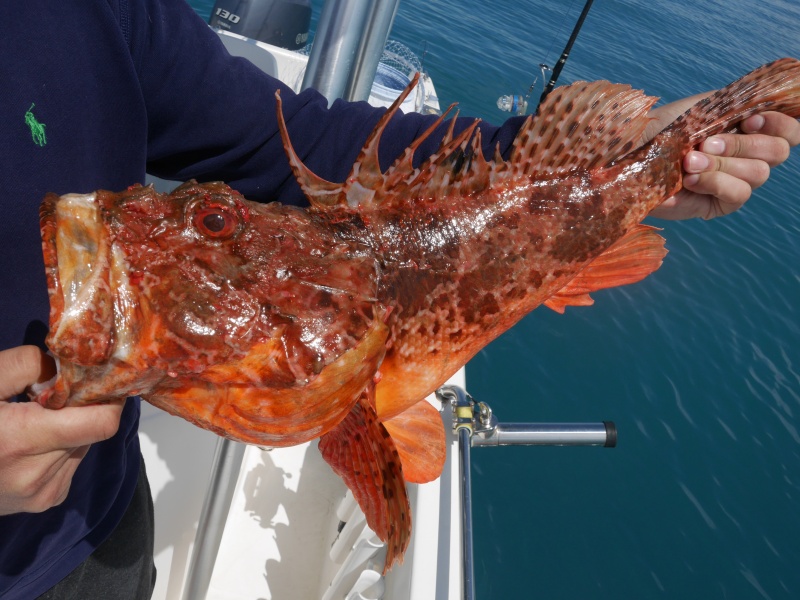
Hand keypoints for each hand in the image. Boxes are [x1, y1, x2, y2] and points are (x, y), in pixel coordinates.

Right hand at [0, 346, 123, 514]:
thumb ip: (26, 364)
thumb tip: (67, 362)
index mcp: (20, 439)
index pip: (102, 422)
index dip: (107, 397)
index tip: (98, 379)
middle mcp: (38, 474)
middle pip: (92, 430)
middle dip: (80, 407)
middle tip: (53, 393)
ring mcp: (43, 493)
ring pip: (84, 446)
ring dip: (69, 428)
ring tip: (33, 420)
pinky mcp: (45, 501)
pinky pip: (71, 464)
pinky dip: (60, 448)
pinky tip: (29, 442)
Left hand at [643, 96, 799, 219]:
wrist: (627, 157)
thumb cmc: (660, 130)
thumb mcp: (699, 108)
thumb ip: (735, 103)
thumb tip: (768, 97)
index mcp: (747, 128)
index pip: (789, 130)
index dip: (779, 124)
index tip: (749, 120)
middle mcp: (746, 154)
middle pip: (777, 151)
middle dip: (742, 144)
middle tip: (706, 142)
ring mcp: (734, 180)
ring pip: (758, 173)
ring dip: (722, 163)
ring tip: (689, 161)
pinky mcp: (719, 203)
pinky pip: (737, 194)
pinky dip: (714, 182)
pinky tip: (689, 179)